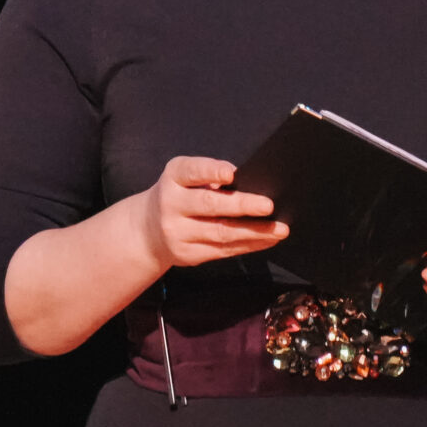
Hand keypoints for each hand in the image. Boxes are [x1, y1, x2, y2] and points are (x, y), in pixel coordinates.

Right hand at [136, 156, 288, 269]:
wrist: (147, 230)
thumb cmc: (178, 195)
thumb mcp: (184, 178)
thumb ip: (210, 175)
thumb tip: (248, 183)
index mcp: (173, 178)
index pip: (191, 171)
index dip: (211, 171)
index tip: (232, 173)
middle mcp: (171, 205)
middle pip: (209, 205)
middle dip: (241, 205)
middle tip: (268, 205)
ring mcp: (177, 233)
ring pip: (221, 233)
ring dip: (254, 231)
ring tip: (279, 229)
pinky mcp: (188, 255)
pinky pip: (223, 251)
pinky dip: (249, 245)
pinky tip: (267, 240)